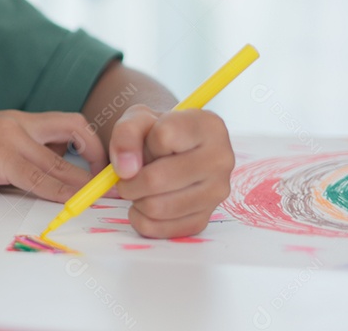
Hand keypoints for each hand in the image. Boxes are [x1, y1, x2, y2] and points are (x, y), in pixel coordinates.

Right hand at [0, 110, 106, 201]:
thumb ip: (18, 159)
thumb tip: (47, 178)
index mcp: (17, 120)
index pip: (66, 122)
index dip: (89, 142)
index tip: (97, 165)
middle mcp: (18, 123)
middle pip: (73, 128)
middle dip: (98, 153)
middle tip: (109, 179)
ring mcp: (9, 138)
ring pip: (60, 161)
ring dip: (84, 181)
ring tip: (101, 196)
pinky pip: (39, 177)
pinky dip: (60, 192)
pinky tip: (71, 202)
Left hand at [110, 104, 234, 237]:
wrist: (172, 151)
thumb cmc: (156, 131)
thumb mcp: (138, 118)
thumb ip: (126, 134)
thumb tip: (126, 170)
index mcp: (209, 126)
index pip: (164, 137)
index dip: (143, 144)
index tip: (145, 146)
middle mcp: (221, 159)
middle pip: (156, 179)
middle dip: (129, 180)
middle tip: (126, 177)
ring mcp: (217, 193)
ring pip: (157, 207)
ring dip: (135, 200)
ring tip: (138, 188)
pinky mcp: (206, 218)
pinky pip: (161, 229)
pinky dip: (141, 219)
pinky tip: (143, 205)